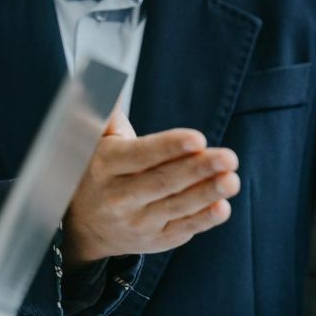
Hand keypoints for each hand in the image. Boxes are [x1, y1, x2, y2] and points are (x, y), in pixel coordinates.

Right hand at [62, 108, 239, 268]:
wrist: (84, 227)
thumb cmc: (99, 171)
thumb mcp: (95, 141)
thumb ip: (106, 111)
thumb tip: (107, 75)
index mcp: (106, 166)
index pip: (140, 156)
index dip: (168, 147)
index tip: (196, 139)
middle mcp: (119, 197)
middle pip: (162, 182)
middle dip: (197, 169)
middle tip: (228, 157)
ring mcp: (137, 222)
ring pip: (176, 207)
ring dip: (206, 194)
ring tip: (231, 180)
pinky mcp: (154, 240)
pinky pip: (182, 229)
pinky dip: (203, 220)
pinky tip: (222, 206)